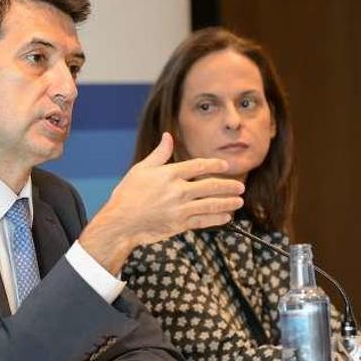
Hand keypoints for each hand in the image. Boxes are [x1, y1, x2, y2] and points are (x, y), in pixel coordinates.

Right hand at [80, 133, 244, 272]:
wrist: (120, 222)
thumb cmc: (128, 195)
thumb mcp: (141, 169)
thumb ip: (159, 154)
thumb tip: (168, 136)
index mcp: (169, 174)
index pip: (198, 166)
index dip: (214, 165)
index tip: (225, 166)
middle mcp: (177, 190)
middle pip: (210, 185)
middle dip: (228, 185)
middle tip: (240, 186)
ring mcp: (180, 208)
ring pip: (211, 204)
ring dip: (228, 202)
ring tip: (239, 201)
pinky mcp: (179, 224)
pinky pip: (203, 221)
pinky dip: (217, 219)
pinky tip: (226, 217)